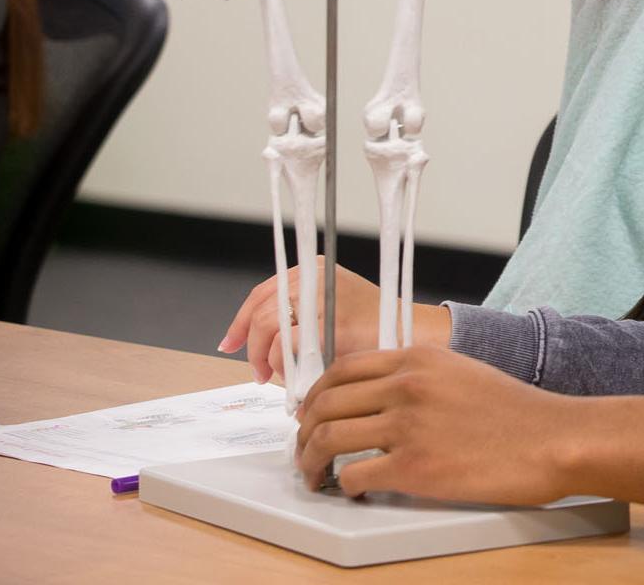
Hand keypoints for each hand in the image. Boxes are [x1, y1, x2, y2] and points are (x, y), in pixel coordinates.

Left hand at [219, 260, 449, 384]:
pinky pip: (287, 343)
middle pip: (261, 309)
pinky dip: (281, 362)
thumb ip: (298, 316)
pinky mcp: (331, 321)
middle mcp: (317, 275)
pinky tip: (291, 375)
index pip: (262, 293)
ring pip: (269, 325)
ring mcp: (324, 295)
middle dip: (251, 346)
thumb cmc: (375, 329)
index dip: (240, 322)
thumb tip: (260, 341)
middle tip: (258, 372)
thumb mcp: (331, 310)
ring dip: (264, 356)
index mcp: (316, 268)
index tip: (229, 344)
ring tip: (274, 376)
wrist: (414, 334)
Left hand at [294, 346, 643, 505]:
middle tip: (306, 450)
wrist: (552, 438)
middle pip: (325, 404)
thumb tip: (381, 399)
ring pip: (326, 439)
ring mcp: (407, 425)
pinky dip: (344, 487)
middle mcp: (405, 386)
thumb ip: (419, 377)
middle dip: (304, 431)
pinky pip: (353, 476)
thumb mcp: (463, 372)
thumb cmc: (517, 412)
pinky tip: (354, 490)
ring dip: (311, 462)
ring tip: (316, 476)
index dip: (317, 395)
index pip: (341, 370)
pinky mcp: (413, 466)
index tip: (313, 414)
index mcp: (417, 359)